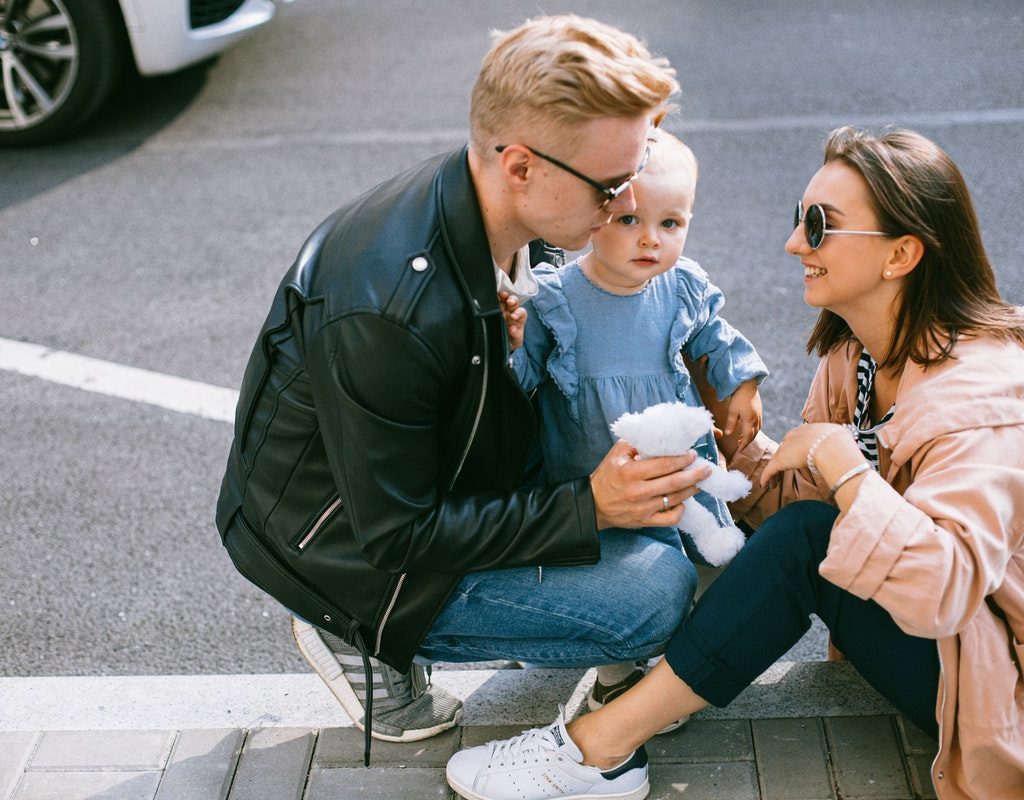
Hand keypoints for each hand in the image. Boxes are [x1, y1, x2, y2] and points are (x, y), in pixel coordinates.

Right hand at [498, 291, 526, 350]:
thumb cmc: (510, 341)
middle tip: (510, 302)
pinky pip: (495, 301)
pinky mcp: (493, 310)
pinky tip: (492, 296)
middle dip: (513, 300)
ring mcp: (502, 310)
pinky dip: (494, 297)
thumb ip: (516, 336)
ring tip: (502, 294)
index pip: (521, 312)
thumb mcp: (515, 341)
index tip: (513, 316)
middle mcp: (511, 312)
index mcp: (519, 319)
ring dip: (504, 296)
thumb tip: (513, 329)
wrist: (501, 345)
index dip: (518, 313)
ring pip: (504, 299)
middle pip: (514, 302)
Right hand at [590, 440, 712, 529]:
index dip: (682, 459)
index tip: (693, 455)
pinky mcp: (645, 521)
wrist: (593, 505)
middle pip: (674, 482)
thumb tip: (658, 436)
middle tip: (706, 468)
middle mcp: (638, 491)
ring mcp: (643, 508)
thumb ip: (635, 443)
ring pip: (675, 499)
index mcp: (631, 472)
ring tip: (700, 482)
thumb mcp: (616, 454)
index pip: (664, 464)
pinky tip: (683, 502)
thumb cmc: (606, 477)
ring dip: (691, 490)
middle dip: (694, 474)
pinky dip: (680, 511)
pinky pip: (669, 519)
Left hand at [724, 380, 761, 451]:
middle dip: (747, 442)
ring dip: (750, 436)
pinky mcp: (759, 412)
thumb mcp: (732, 411)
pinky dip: (753, 430)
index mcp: (749, 420)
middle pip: (753, 435)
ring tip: (742, 439)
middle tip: (740, 446)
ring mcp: (759, 415)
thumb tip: (728, 434)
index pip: (748, 437)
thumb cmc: (738, 397)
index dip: (744, 444)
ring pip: (757, 430)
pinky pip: (758, 424)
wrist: (747, 385)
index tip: (739, 449)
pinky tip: (748, 429)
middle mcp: (756, 419)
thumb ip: (731, 423)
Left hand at [761, 422, 850, 485]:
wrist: (832, 445)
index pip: (796, 441)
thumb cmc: (840, 444)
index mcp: (807, 431)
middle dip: (781, 461)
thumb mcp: (839, 439)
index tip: (794, 459)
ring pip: (775, 461)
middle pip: (783, 450)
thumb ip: (837, 446)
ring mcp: (786, 448)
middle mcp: (794, 436)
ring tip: (773, 484)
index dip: (794, 451)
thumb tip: (845, 454)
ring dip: (773, 473)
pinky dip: (766, 478)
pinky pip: (770, 471)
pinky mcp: (780, 460)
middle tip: (780, 472)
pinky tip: (765, 485)